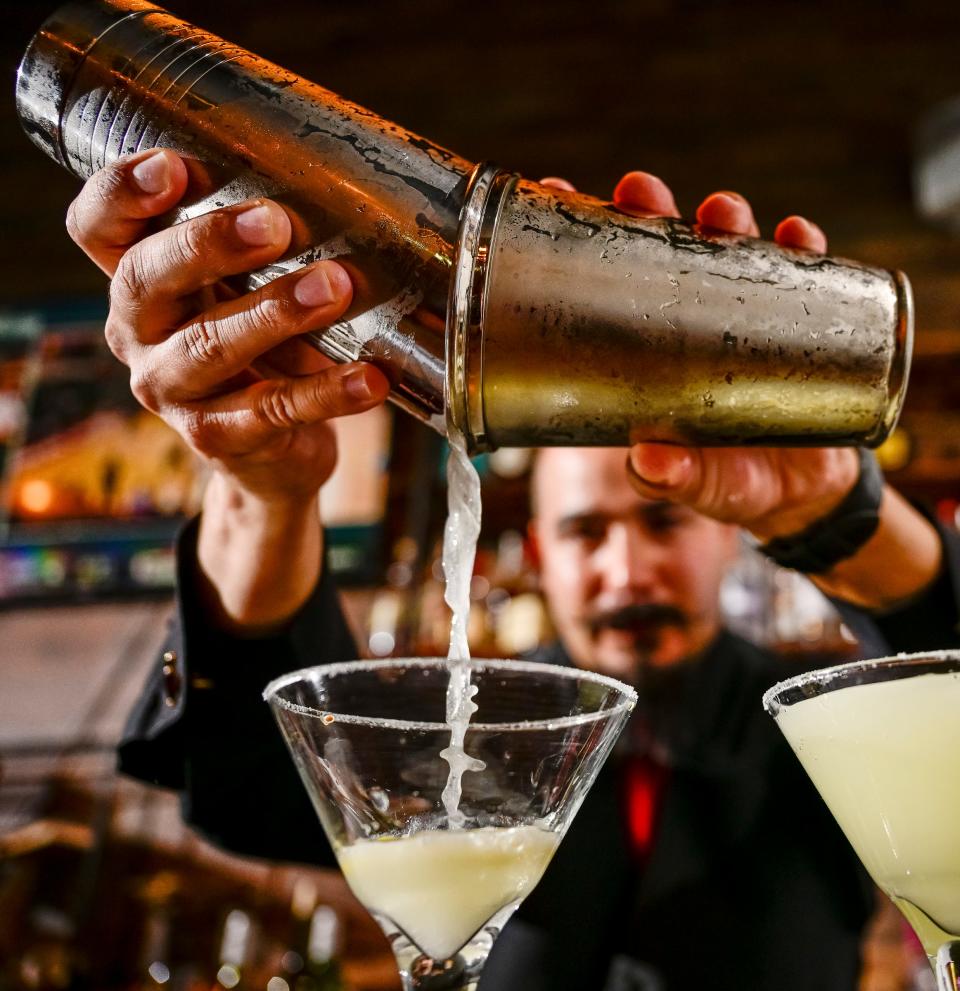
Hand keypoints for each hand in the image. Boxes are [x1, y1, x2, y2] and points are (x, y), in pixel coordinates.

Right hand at [66, 148, 390, 629]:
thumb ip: (260, 248)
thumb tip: (339, 184)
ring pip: (209, 346)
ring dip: (275, 313)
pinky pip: (272, 410)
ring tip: (336, 288)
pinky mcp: (216, 438)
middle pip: (144, 279)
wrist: (271, 456)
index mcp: (139, 282)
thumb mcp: (248, 293)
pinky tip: (370, 378)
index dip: (121, 193)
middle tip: (276, 223)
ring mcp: (171, 391)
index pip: (98, 228)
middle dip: (208, 244)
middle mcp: (138, 333)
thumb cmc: (265, 349)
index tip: (175, 166)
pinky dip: (326, 392)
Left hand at [602, 170, 852, 541]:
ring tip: (722, 214)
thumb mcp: (699, 485)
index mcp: (646, 347)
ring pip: (732, 248)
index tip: (556, 193)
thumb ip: (672, 479)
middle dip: (652, 209)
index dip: (583, 234)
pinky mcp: (805, 320)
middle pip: (665, 247)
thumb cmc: (731, 480)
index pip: (607, 280)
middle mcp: (691, 318)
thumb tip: (647, 463)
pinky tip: (799, 240)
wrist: (803, 494)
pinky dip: (804, 250)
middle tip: (639, 192)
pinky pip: (809, 274)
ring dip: (727, 221)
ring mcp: (746, 313)